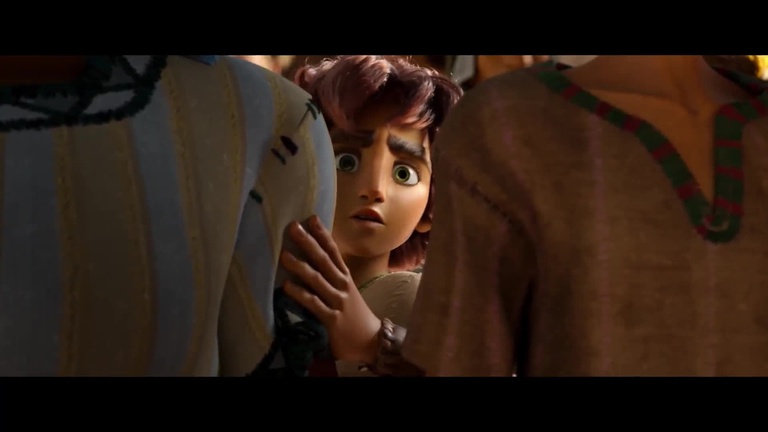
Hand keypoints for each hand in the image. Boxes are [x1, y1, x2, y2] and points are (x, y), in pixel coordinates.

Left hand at [280, 215, 381, 364]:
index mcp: (345, 276)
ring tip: (283, 255)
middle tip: (292, 227)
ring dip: (300, 266)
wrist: (370, 341)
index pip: (334, 251)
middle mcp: (342, 285)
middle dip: (308, 242)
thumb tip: (312, 261)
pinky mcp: (332, 318)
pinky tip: (287, 286)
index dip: (323, 234)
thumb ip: (331, 277)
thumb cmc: (353, 314)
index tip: (311, 218)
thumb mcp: (345, 291)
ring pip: (317, 280)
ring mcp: (338, 301)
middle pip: (324, 260)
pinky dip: (301, 294)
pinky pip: (314, 303)